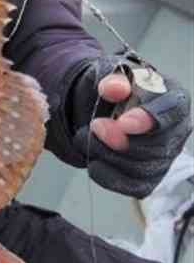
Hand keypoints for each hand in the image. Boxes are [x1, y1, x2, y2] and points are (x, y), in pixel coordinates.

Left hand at [71, 57, 191, 197]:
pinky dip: (107, 175)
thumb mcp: (111, 75)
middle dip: (120, 139)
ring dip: (108, 154)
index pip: (171, 111)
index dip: (147, 119)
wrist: (104, 107)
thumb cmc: (116, 88)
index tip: (122, 123)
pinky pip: (132, 187)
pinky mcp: (149, 179)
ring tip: (86, 136)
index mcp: (174, 99)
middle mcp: (177, 132)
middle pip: (156, 146)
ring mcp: (165, 158)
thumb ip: (112, 80)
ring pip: (141, 168)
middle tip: (94, 125)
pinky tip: (93, 159)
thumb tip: (112, 88)